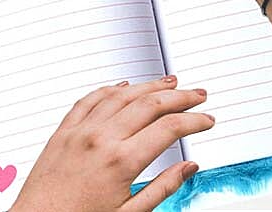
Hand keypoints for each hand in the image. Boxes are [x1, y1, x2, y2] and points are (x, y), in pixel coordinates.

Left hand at [11, 76, 211, 211]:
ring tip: (169, 82)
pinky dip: (111, 87)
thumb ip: (162, 188)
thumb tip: (189, 167)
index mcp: (121, 161)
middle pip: (149, 104)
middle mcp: (101, 138)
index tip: (207, 120)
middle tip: (198, 94)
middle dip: (179, 96)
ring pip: (122, 94)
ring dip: (149, 85)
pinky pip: (90, 98)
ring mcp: (81, 130)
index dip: (193, 121)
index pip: (168, 129)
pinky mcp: (64, 129)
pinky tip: (123, 84)